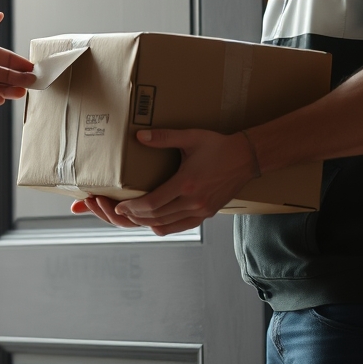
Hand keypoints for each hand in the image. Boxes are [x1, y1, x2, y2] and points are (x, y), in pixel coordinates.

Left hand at [71, 128, 257, 234]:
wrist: (247, 158)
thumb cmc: (218, 145)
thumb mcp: (191, 137)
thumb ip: (164, 137)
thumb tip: (138, 136)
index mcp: (187, 184)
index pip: (153, 204)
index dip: (132, 208)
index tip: (117, 205)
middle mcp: (194, 202)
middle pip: (155, 217)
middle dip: (131, 216)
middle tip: (114, 210)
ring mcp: (201, 211)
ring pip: (166, 225)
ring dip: (144, 222)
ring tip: (128, 216)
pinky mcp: (206, 214)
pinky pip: (179, 227)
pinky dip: (162, 227)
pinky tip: (151, 222)